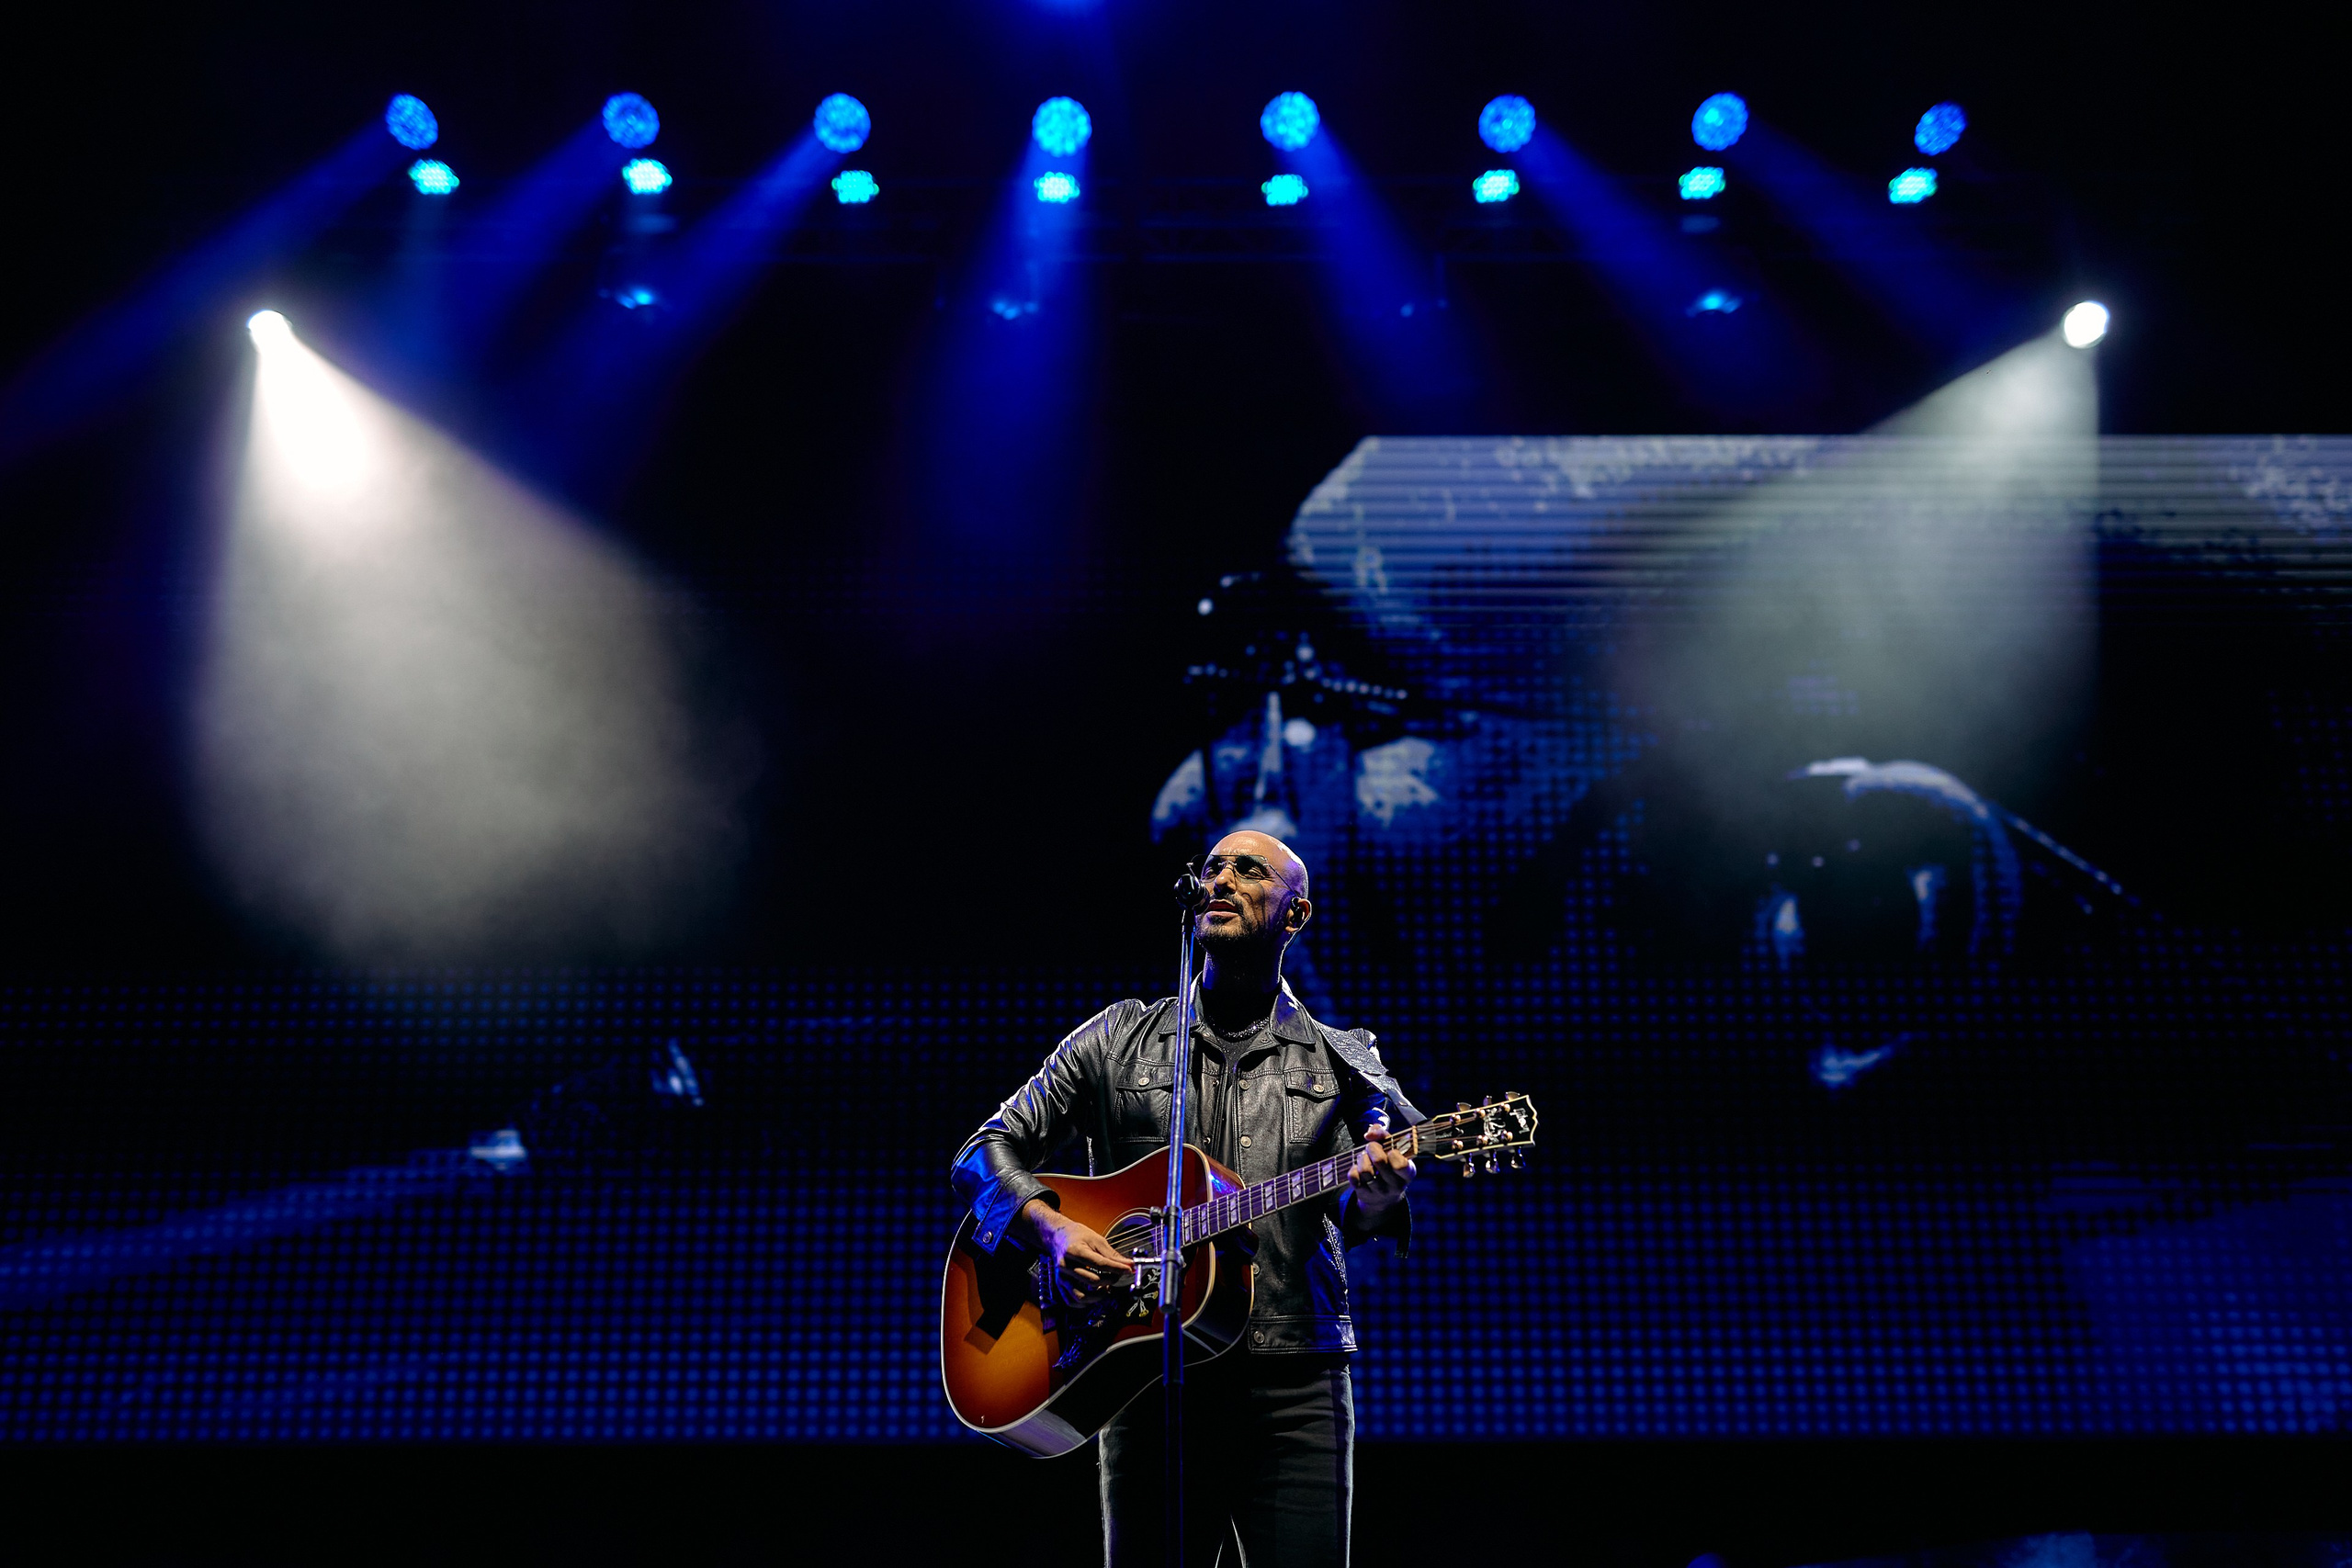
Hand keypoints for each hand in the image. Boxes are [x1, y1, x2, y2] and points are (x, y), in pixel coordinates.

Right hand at [1017, 1198, 1133, 1303]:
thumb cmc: (1076, 1236)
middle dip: (1110, 1280)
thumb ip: (1112, 1254)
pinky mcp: (1060, 1285)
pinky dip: (1085, 1302)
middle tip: (1117, 1275)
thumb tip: (1128, 1264)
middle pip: (1092, 1280)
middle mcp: (1066, 1265)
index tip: (1128, 1269)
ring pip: (1081, 1296)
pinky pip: (1072, 1301)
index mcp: (1075, 1251)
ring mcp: (1062, 1277)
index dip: (1117, 1268)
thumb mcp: (1096, 1240)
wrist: (1058, 1236)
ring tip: (1106, 1287)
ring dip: (1098, 1296)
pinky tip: (1094, 1293)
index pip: (1100, 1264)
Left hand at [1345, 1124, 1415, 1226]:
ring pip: (1365, 1169)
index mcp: (1408, 1174)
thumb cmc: (1389, 1165)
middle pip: (1379, 1160)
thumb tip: (1369, 1134)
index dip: (1392, 1153)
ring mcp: (1380, 1192)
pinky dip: (1354, 1168)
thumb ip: (1383, 1135)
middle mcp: (1395, 1185)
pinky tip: (1359, 1168)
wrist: (1383, 1197)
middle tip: (1372, 1147)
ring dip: (1362, 1158)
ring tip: (1364, 1157)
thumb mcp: (1393, 1150)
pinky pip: (1354, 1176)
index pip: (1400, 1165)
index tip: (1390, 1150)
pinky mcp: (1365, 1194)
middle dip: (1372, 1147)